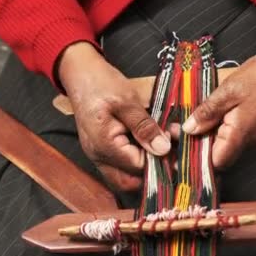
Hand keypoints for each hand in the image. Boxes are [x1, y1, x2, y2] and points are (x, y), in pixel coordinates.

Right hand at [58, 42, 171, 190]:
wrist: (79, 73)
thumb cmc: (100, 83)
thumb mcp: (127, 101)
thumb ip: (144, 127)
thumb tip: (163, 149)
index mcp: (104, 145)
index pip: (138, 167)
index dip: (160, 158)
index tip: (176, 144)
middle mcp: (98, 156)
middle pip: (129, 181)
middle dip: (153, 171)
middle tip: (172, 153)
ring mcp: (98, 155)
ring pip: (125, 177)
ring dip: (145, 168)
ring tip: (163, 148)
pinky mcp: (101, 151)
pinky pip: (120, 166)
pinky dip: (136, 160)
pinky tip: (150, 146)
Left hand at [182, 19, 255, 168]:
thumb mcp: (227, 90)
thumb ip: (207, 112)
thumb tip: (189, 129)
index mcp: (242, 134)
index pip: (216, 162)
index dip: (198, 156)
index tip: (183, 141)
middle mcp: (253, 141)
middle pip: (222, 154)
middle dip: (203, 142)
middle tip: (185, 124)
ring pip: (231, 144)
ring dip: (215, 133)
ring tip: (202, 114)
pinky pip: (241, 135)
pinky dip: (228, 127)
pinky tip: (221, 111)